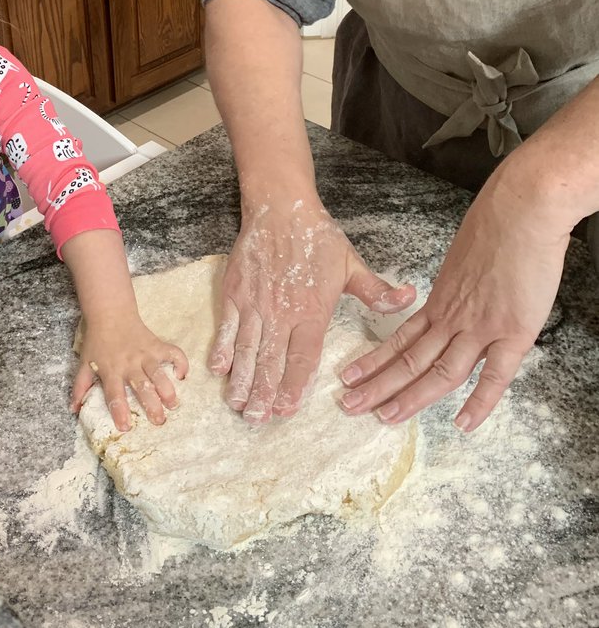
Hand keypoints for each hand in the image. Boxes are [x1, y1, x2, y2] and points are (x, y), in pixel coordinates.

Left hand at [71, 316, 188, 432]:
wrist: (110, 313)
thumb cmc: (97, 341)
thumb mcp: (84, 363)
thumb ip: (80, 387)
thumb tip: (73, 410)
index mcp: (111, 370)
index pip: (114, 394)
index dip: (119, 411)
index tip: (125, 427)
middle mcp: (129, 364)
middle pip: (142, 387)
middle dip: (152, 405)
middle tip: (159, 421)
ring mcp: (145, 354)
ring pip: (159, 373)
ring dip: (168, 389)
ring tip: (173, 404)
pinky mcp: (156, 344)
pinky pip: (173, 353)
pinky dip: (180, 362)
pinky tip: (182, 374)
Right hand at [209, 199, 416, 423]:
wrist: (281, 207)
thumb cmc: (318, 237)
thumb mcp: (352, 264)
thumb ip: (376, 290)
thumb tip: (409, 299)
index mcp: (311, 311)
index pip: (303, 357)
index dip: (294, 386)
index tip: (288, 410)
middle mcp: (281, 313)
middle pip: (271, 361)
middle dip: (265, 394)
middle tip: (258, 420)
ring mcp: (254, 304)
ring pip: (246, 349)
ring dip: (242, 380)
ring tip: (239, 405)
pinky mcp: (234, 292)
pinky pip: (226, 327)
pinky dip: (221, 350)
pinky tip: (217, 371)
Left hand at [339, 168, 568, 430]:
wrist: (521, 209)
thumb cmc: (495, 224)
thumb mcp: (462, 258)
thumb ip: (457, 284)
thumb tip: (457, 292)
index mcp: (440, 299)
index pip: (399, 338)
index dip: (374, 360)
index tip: (350, 376)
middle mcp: (453, 316)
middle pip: (409, 359)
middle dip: (377, 385)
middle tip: (349, 405)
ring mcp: (481, 326)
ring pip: (440, 371)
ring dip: (410, 397)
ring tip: (384, 418)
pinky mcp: (512, 331)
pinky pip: (494, 376)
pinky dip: (480, 403)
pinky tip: (463, 424)